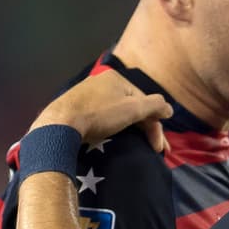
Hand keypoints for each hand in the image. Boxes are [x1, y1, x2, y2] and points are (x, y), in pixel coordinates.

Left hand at [31, 69, 172, 151]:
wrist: (60, 125)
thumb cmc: (99, 114)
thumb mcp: (133, 108)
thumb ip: (155, 106)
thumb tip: (169, 109)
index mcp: (116, 79)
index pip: (145, 102)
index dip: (155, 124)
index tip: (160, 147)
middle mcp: (102, 83)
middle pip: (132, 107)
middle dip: (146, 129)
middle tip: (154, 149)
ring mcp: (87, 94)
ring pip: (118, 113)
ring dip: (132, 129)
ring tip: (138, 146)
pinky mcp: (76, 108)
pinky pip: (103, 117)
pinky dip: (114, 128)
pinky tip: (114, 138)